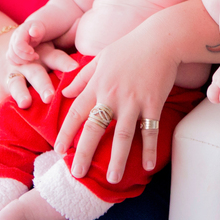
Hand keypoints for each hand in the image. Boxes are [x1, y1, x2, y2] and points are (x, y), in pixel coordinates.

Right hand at [0, 36, 76, 114]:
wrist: (6, 48)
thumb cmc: (39, 55)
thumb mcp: (52, 49)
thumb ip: (70, 48)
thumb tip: (91, 40)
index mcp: (44, 55)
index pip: (55, 57)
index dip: (63, 63)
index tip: (73, 68)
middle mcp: (28, 64)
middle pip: (36, 73)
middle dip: (42, 84)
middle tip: (49, 97)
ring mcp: (12, 75)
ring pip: (15, 83)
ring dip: (20, 93)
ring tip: (24, 103)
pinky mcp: (0, 88)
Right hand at [7, 20, 45, 63]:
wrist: (35, 30)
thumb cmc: (38, 29)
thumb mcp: (39, 28)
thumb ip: (37, 29)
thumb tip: (33, 31)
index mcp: (20, 32)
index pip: (18, 44)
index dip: (25, 50)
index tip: (33, 52)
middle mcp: (13, 39)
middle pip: (14, 52)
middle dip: (26, 57)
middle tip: (36, 56)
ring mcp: (11, 45)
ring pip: (11, 57)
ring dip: (23, 61)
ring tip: (33, 59)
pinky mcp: (12, 50)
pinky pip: (10, 58)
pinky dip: (17, 62)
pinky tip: (26, 61)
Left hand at [55, 32, 179, 180]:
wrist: (161, 40)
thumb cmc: (129, 48)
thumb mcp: (100, 59)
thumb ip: (81, 77)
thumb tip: (64, 92)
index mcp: (97, 84)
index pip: (76, 112)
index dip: (66, 132)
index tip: (59, 150)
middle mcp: (112, 95)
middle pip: (95, 128)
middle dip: (84, 152)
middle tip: (77, 174)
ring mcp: (134, 100)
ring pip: (122, 135)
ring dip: (117, 159)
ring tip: (112, 179)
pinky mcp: (153, 103)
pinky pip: (150, 130)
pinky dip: (149, 148)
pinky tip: (146, 165)